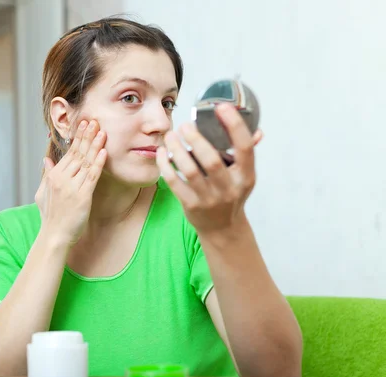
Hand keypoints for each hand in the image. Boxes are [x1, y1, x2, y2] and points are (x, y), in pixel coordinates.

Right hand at [35, 120, 106, 244]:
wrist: (54, 235)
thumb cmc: (50, 216)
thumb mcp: (42, 193)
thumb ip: (46, 175)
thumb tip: (46, 159)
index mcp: (53, 176)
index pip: (68, 153)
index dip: (78, 138)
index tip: (84, 125)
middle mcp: (62, 179)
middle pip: (77, 153)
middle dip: (87, 136)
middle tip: (94, 121)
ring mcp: (72, 187)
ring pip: (86, 161)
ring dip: (95, 145)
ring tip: (102, 131)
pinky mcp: (82, 196)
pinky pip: (92, 176)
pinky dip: (98, 163)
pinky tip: (104, 151)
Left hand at [156, 103, 262, 235]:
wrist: (222, 228)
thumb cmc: (231, 193)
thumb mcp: (243, 176)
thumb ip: (245, 153)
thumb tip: (256, 129)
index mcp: (245, 176)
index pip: (244, 148)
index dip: (234, 126)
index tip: (221, 107)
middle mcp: (229, 188)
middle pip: (211, 160)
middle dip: (196, 139)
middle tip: (184, 125)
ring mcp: (209, 198)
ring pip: (190, 170)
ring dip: (177, 150)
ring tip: (170, 136)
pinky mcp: (191, 204)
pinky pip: (174, 181)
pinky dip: (166, 165)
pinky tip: (162, 153)